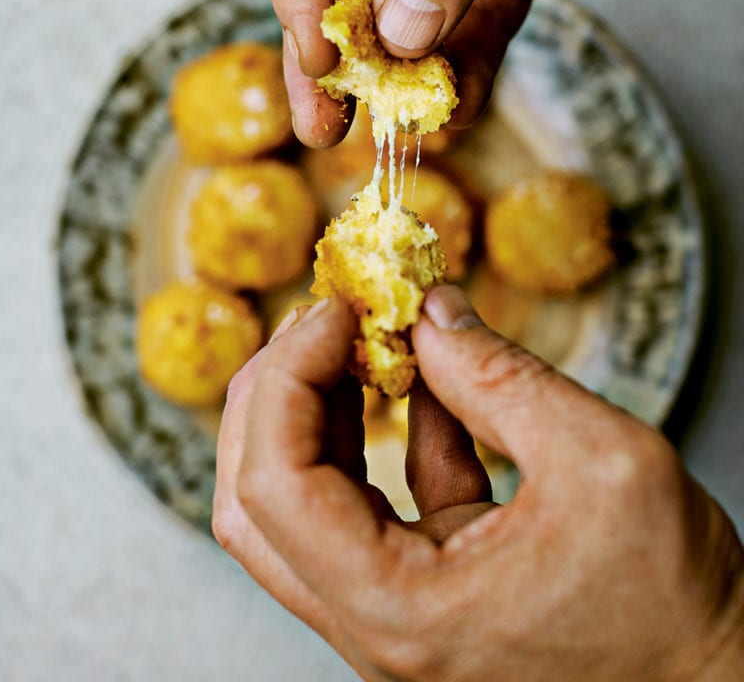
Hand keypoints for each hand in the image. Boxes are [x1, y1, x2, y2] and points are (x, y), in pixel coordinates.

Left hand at [213, 289, 743, 680]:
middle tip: (322, 318)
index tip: (334, 309)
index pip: (276, 487)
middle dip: (275, 393)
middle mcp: (378, 625)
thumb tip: (430, 312)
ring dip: (318, 411)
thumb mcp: (601, 460)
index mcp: (402, 610)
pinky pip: (374, 506)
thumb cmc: (675, 606)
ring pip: (302, 508)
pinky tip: (420, 381)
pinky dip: (382, 435)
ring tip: (357, 337)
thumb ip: (500, 377)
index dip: (288, 379)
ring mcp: (396, 613)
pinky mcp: (426, 592)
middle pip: (258, 505)